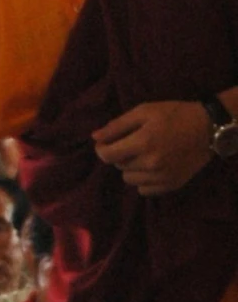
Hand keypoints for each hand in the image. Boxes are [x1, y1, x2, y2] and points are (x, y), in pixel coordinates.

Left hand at [92, 101, 210, 195]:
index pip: (106, 156)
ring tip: (145, 154)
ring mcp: (161, 177)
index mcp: (142, 142)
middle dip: (121, 155)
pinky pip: (143, 190)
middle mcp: (150, 163)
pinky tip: (153, 167)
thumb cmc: (174, 114)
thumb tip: (95, 137)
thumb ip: (117, 125)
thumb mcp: (144, 111)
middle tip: (135, 143)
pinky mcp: (171, 185)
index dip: (102, 149)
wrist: (208, 128)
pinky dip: (143, 180)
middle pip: (118, 166)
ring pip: (129, 179)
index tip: (106, 143)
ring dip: (131, 168)